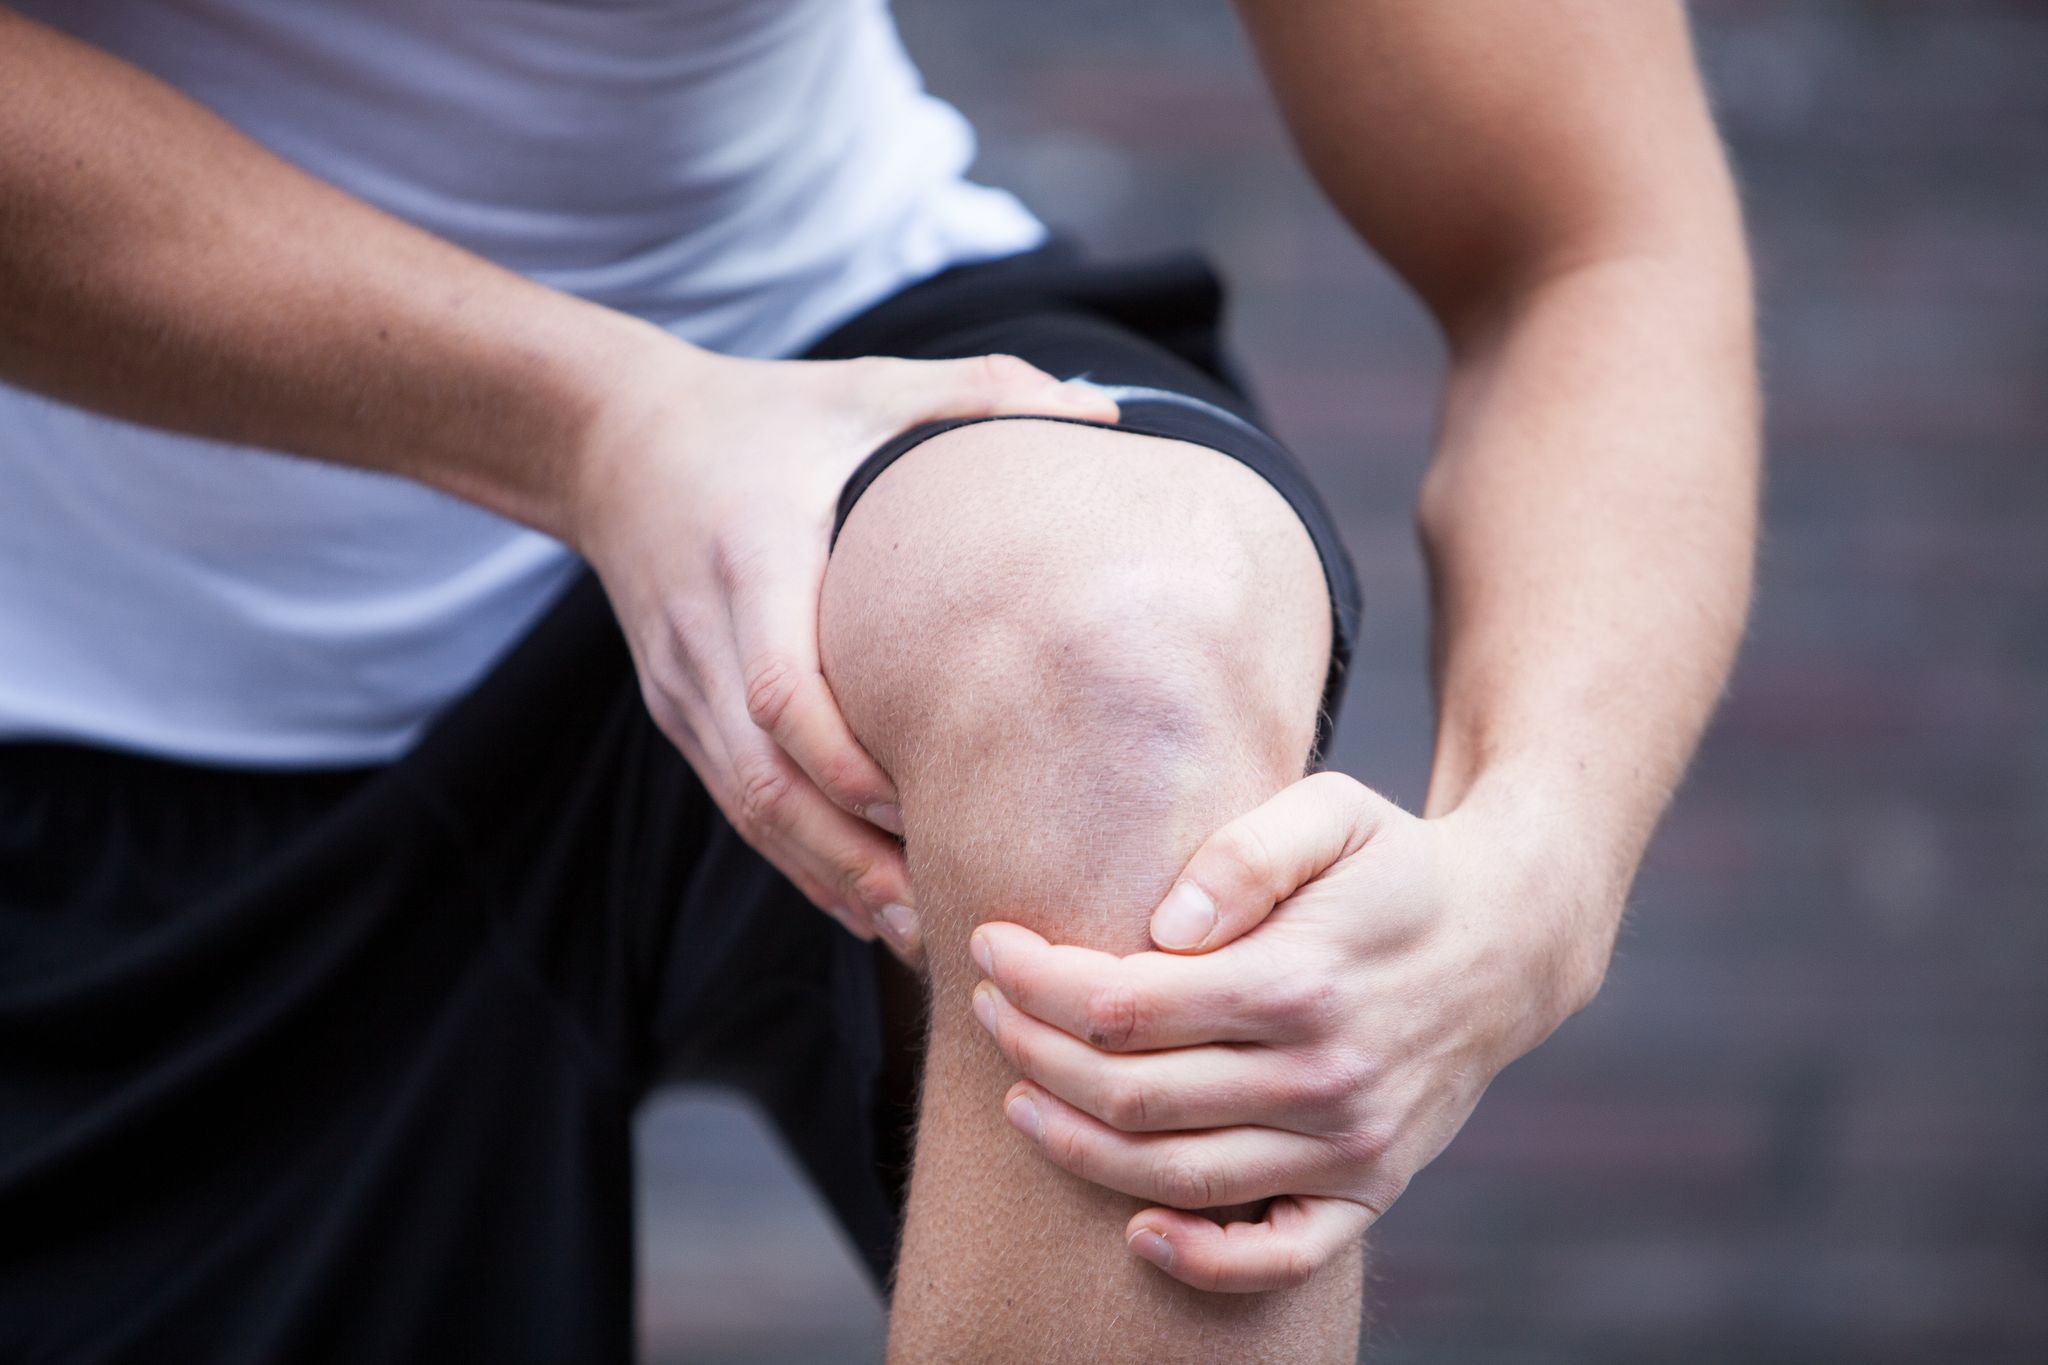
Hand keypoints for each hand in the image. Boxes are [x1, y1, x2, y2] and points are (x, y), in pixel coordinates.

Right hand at [570, 344, 1116, 963]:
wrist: (617, 442)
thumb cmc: (770, 416)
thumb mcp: (868, 389)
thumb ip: (981, 397)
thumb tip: (1105, 418)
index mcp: (753, 556)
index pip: (781, 688)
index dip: (851, 764)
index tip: (932, 804)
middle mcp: (707, 636)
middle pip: (763, 779)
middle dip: (849, 855)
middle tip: (942, 907)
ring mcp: (682, 687)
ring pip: (748, 811)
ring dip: (829, 877)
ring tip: (917, 931)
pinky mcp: (677, 714)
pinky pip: (738, 807)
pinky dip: (800, 863)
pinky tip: (868, 906)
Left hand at [968, 771, 1611, 1289]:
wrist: (1510, 938)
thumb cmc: (1394, 864)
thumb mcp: (1332, 811)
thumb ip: (1244, 854)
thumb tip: (1162, 929)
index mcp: (1301, 980)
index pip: (1126, 1005)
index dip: (1039, 980)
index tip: (991, 947)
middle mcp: (1324, 1077)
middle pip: (1131, 1093)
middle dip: (1034, 1050)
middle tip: (987, 1009)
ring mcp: (1349, 1145)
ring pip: (1175, 1175)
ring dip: (1074, 1144)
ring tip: (1017, 1094)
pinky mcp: (1370, 1188)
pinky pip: (1278, 1257)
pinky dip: (1200, 1260)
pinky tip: (1134, 1230)